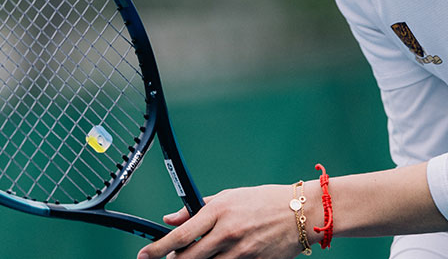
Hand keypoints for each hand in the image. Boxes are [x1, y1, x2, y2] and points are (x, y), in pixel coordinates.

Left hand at [137, 183, 318, 258]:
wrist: (303, 212)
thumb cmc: (265, 200)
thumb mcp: (230, 197)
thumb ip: (197, 209)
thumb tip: (170, 217)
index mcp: (219, 212)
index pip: (180, 235)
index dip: (158, 248)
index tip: (144, 255)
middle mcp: (227, 233)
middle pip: (188, 258)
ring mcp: (241, 252)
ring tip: (199, 255)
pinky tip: (222, 257)